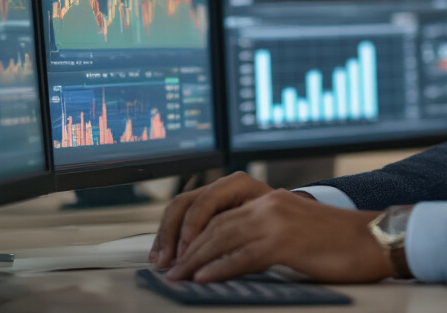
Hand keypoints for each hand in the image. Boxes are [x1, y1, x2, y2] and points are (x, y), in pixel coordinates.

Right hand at [150, 171, 278, 268]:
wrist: (286, 217)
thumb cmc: (278, 222)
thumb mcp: (264, 230)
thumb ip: (239, 242)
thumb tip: (211, 263)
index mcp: (238, 184)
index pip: (205, 202)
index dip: (191, 228)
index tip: (187, 253)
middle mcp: (220, 185)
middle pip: (184, 203)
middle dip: (172, 234)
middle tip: (168, 260)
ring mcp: (209, 194)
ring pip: (176, 210)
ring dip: (165, 237)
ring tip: (160, 261)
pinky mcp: (202, 208)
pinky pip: (178, 218)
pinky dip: (168, 237)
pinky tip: (161, 254)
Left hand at [161, 189, 390, 283]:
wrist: (373, 239)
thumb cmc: (338, 242)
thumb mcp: (295, 229)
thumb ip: (264, 233)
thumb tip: (228, 255)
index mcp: (270, 199)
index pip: (216, 207)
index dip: (189, 228)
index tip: (174, 250)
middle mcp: (269, 203)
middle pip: (212, 220)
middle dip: (184, 245)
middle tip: (168, 267)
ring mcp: (277, 220)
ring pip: (221, 235)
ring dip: (194, 258)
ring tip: (178, 275)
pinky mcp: (285, 242)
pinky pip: (242, 255)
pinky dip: (219, 268)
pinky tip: (204, 278)